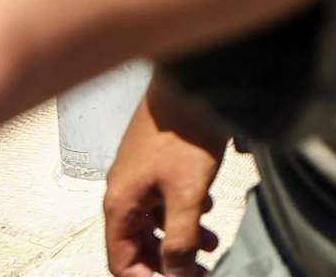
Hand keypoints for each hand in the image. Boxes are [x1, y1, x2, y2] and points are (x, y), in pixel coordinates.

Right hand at [102, 79, 226, 276]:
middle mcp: (124, 191)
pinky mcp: (158, 158)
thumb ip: (179, 237)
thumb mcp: (188, 193)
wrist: (193, 79)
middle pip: (139, 242)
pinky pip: (166, 195)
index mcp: (121, 204)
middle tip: (201, 270)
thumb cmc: (186, 134)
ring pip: (156, 218)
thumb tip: (174, 274)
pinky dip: (186, 210)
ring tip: (214, 244)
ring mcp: (140, 173)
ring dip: (181, 235)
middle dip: (168, 260)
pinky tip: (208, 209)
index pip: (122, 261)